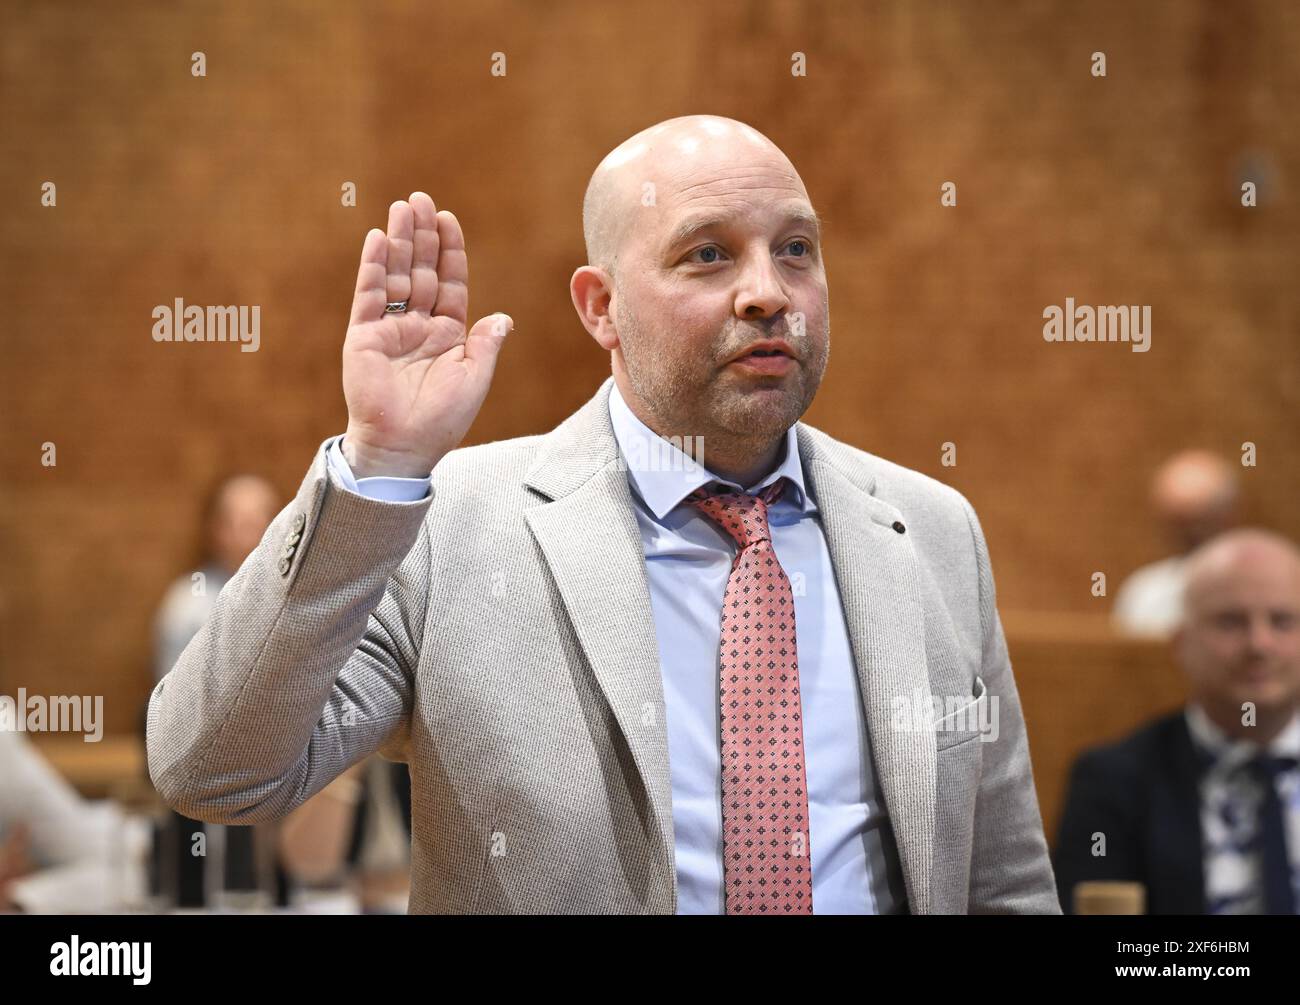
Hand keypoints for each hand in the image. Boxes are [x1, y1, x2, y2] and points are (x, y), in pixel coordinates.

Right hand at [341, 193, 510, 477]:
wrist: (403, 447)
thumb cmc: (442, 420)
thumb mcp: (474, 378)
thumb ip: (486, 344)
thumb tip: (504, 317)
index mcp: (448, 335)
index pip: (449, 282)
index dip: (450, 252)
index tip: (450, 220)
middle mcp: (418, 327)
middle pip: (421, 270)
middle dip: (423, 235)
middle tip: (422, 199)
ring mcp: (389, 329)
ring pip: (395, 275)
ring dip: (398, 241)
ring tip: (402, 207)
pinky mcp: (363, 336)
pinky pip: (369, 295)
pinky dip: (373, 266)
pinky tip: (378, 238)